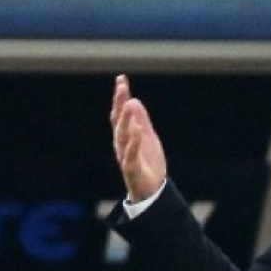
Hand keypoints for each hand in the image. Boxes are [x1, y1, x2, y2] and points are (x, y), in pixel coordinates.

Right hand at [109, 74, 166, 202]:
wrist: (152, 191)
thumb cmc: (148, 164)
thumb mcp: (148, 138)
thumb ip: (142, 121)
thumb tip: (133, 100)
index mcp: (126, 135)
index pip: (120, 113)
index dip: (120, 97)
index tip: (122, 79)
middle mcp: (122, 144)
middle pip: (118, 121)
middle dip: (119, 103)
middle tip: (122, 87)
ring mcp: (125, 156)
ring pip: (122, 136)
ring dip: (125, 120)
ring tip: (128, 104)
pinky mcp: (132, 170)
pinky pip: (130, 155)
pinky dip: (133, 143)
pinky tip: (136, 131)